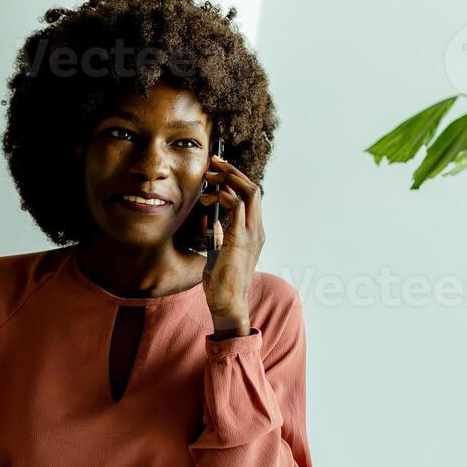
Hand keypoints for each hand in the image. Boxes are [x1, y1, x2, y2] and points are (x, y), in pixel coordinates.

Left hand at [199, 154, 264, 336]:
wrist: (229, 304)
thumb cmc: (223, 284)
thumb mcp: (220, 254)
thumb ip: (219, 237)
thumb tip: (210, 222)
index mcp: (254, 233)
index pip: (251, 198)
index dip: (235, 181)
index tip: (218, 172)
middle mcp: (257, 230)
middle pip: (253, 188)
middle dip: (232, 172)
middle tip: (214, 163)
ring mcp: (252, 234)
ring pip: (249, 192)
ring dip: (228, 179)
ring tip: (209, 177)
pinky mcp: (241, 239)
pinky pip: (237, 207)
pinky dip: (223, 197)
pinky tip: (210, 200)